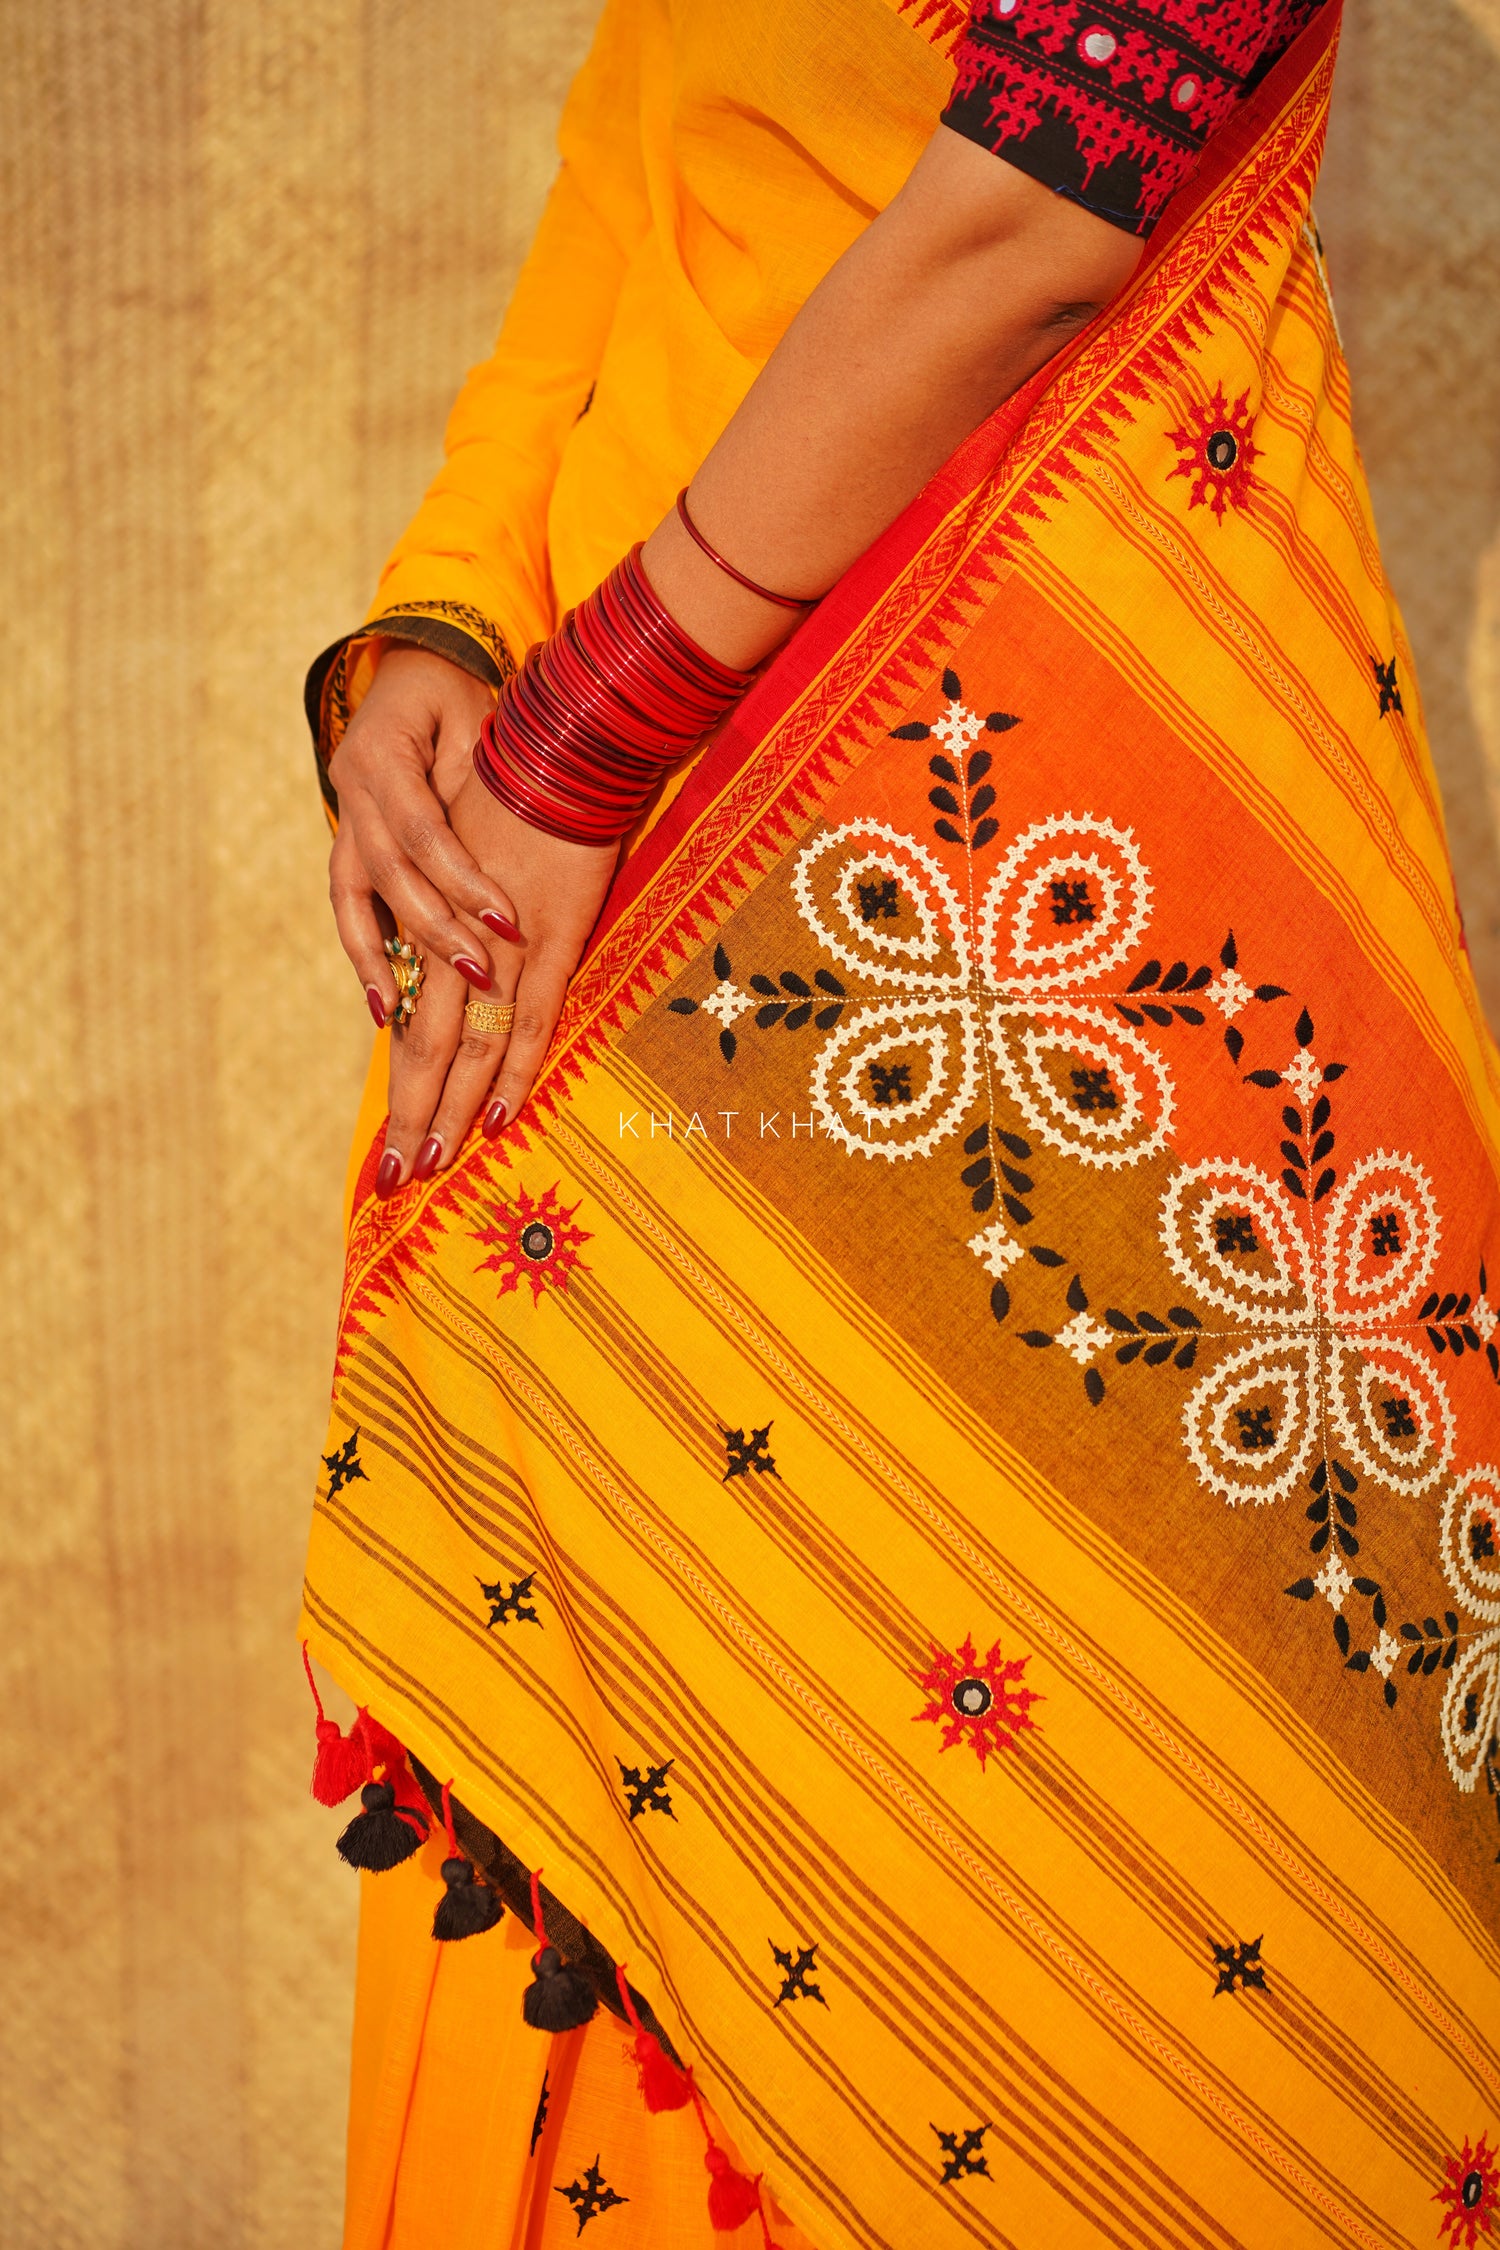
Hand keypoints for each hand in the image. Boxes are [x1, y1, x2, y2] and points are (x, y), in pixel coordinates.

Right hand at [326, 644, 523, 1024]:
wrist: (421, 666)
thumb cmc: (464, 694)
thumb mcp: (480, 721)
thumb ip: (479, 783)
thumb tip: (506, 848)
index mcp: (383, 751)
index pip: (422, 831)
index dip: (462, 880)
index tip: (507, 923)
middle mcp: (352, 786)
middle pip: (388, 870)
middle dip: (434, 926)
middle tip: (480, 973)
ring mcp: (345, 815)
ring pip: (353, 894)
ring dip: (379, 956)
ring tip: (401, 1013)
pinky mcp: (350, 840)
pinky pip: (350, 902)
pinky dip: (365, 951)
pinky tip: (382, 1002)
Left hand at [374, 767, 618, 1195]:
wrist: (554, 750)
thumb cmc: (516, 800)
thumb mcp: (470, 865)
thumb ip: (459, 922)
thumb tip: (455, 977)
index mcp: (435, 933)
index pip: (412, 1029)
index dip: (400, 1090)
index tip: (390, 1145)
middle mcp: (455, 947)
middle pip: (425, 1050)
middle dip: (409, 1119)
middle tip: (395, 1183)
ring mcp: (501, 948)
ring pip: (466, 1048)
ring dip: (447, 1111)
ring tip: (431, 1166)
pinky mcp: (549, 941)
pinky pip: (531, 1021)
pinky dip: (513, 1072)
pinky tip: (494, 1117)